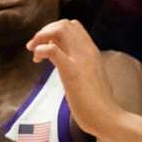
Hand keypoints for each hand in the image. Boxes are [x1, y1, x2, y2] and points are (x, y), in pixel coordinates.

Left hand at [27, 20, 120, 134]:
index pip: (74, 26)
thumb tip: (71, 66)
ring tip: (33, 51)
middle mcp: (87, 51)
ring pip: (59, 29)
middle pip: (65, 24)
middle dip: (45, 31)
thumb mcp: (93, 77)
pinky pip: (52, 50)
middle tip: (35, 46)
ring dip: (41, 36)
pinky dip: (40, 50)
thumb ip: (84, 67)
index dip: (56, 31)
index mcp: (93, 51)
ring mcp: (80, 60)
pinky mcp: (71, 72)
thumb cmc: (99, 104)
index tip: (47, 44)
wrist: (107, 118)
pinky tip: (37, 60)